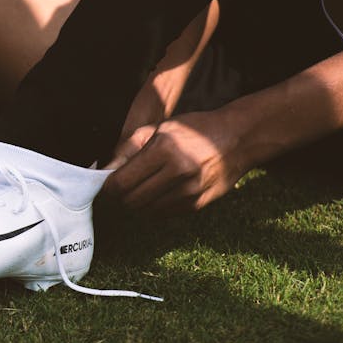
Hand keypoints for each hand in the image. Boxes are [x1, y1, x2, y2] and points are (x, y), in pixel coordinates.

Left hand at [102, 110, 250, 213]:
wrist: (238, 139)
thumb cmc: (195, 130)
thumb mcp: (161, 128)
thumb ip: (129, 148)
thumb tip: (104, 170)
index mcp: (165, 148)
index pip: (122, 182)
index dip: (107, 188)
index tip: (103, 185)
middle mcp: (178, 172)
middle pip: (131, 200)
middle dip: (119, 198)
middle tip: (118, 190)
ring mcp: (190, 191)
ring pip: (146, 211)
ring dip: (136, 204)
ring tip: (137, 190)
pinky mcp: (197, 204)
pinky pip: (164, 213)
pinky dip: (154, 206)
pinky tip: (157, 192)